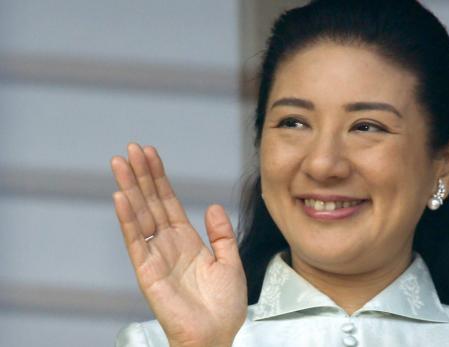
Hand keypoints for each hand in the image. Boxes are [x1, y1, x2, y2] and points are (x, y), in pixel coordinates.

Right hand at [111, 143, 246, 346]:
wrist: (217, 335)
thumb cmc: (224, 306)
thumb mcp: (230, 262)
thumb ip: (221, 234)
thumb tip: (213, 206)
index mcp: (187, 240)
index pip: (169, 201)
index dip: (160, 177)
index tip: (151, 154)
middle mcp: (168, 244)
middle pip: (151, 202)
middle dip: (142, 175)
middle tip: (130, 148)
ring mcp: (155, 256)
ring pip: (140, 215)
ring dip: (130, 189)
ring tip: (120, 163)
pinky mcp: (147, 273)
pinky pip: (136, 241)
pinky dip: (127, 219)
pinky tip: (121, 197)